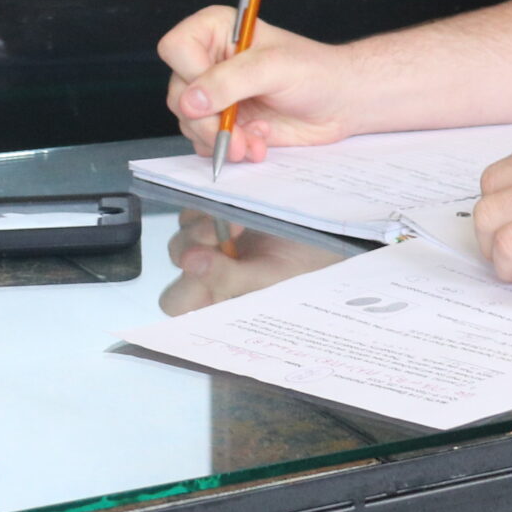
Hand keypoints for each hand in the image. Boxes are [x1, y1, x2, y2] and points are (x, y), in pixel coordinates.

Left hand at [159, 208, 343, 313]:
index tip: (204, 265)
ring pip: (184, 236)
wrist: (332, 235)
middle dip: (193, 248)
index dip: (184, 286)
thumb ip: (229, 277)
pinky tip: (234, 210)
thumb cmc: (307, 268)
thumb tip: (191, 262)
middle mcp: (210, 276)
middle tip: (221, 235)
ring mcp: (212, 247)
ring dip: (202, 228)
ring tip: (236, 222)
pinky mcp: (218, 220)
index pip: (180, 302)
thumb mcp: (271, 281)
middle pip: (179, 264)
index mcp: (218, 302)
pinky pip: (195, 213)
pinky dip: (207, 209)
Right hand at [160, 6, 361, 160]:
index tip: (218, 96)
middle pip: (178, 94)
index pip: (176, 48)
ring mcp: (213, 94)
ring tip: (256, 140)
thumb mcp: (276, 68)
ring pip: (189, 123)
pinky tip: (258, 142)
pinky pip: (204, 142)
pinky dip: (230, 148)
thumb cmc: (316, 73)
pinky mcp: (222, 121)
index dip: (191, 75)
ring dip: (223, 139)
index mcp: (217, 30)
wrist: (340, 103)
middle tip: (238, 133)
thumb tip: (191, 101)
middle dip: (209, 121)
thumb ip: (232, 81)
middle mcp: (208, 60)